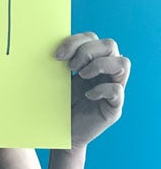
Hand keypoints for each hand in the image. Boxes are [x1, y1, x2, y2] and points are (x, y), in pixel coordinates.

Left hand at [56, 32, 129, 147]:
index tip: (58, 55)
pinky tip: (87, 95)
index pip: (93, 38)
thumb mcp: (54, 78)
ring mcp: (112, 88)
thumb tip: (46, 44)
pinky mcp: (114, 107)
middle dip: (87, 51)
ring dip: (99, 65)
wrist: (58, 131)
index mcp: (90, 61)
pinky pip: (118, 90)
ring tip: (81, 76)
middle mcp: (104, 72)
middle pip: (110, 45)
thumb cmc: (55, 102)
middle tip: (71, 66)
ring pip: (123, 63)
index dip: (77, 41)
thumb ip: (58, 62)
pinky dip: (102, 89)